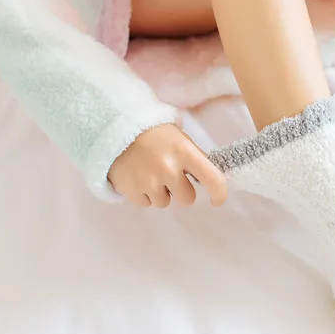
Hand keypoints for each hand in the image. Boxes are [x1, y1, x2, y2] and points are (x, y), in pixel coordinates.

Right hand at [108, 123, 227, 207]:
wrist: (115, 130)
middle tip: (170, 176)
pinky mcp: (132, 191)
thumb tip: (211, 179)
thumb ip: (195, 158)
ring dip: (161, 192)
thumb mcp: (180, 139)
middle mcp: (169, 169)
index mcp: (185, 152)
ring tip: (150, 172)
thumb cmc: (154, 134)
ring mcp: (150, 181)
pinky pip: (147, 203)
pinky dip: (144, 194)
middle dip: (181, 191)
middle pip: (187, 198)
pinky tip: (138, 177)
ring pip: (165, 202)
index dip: (219, 193)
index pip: (212, 179)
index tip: (217, 199)